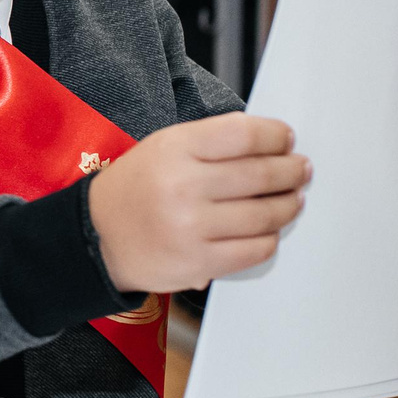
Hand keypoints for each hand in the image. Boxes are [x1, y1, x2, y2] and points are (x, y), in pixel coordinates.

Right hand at [87, 113, 308, 293]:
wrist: (97, 238)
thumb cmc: (136, 189)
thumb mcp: (163, 147)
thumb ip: (212, 141)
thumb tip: (270, 145)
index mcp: (174, 149)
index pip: (244, 134)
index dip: (275, 136)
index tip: (286, 139)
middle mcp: (183, 186)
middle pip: (261, 174)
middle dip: (291, 171)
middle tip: (300, 169)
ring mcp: (191, 228)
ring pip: (264, 215)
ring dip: (288, 205)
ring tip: (292, 199)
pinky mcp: (199, 263)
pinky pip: (254, 250)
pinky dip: (269, 238)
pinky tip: (268, 230)